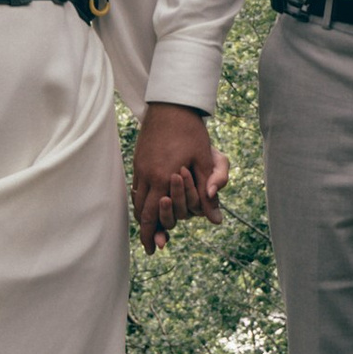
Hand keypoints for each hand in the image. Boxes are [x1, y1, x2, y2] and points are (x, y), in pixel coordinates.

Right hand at [131, 101, 228, 253]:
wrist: (171, 104)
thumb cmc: (192, 131)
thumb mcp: (205, 161)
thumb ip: (208, 192)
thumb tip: (216, 220)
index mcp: (164, 178)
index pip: (153, 215)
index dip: (152, 235)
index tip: (154, 249)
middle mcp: (148, 175)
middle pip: (141, 211)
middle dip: (145, 231)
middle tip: (149, 246)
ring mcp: (140, 167)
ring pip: (136, 199)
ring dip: (142, 215)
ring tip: (148, 227)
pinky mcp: (138, 159)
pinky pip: (136, 185)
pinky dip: (140, 198)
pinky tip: (147, 202)